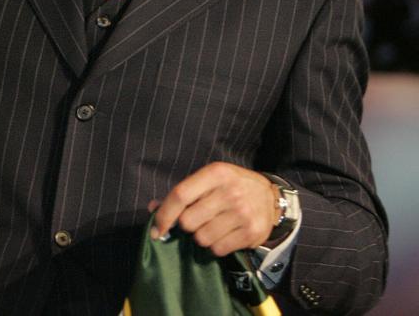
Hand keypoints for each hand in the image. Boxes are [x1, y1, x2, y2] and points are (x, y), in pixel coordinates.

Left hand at [148, 162, 278, 255]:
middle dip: (187, 225)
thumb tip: (153, 208)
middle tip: (198, 220)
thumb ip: (182, 193)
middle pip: (188, 221)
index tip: (157, 229)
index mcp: (215, 173)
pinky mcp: (251, 233)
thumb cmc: (232, 186)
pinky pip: (218, 249)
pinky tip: (225, 234)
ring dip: (202, 236)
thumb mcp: (209, 180)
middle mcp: (230, 192)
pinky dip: (216, 246)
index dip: (164, 214)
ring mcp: (242, 213)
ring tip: (213, 226)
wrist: (271, 196)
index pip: (180, 195)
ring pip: (202, 238)